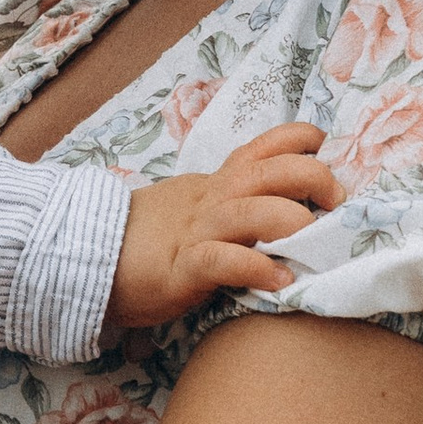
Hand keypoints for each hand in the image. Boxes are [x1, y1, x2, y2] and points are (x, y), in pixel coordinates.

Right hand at [105, 125, 341, 328]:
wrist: (86, 257)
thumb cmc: (146, 241)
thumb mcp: (193, 210)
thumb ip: (231, 207)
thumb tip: (286, 213)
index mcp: (215, 183)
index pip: (261, 148)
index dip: (298, 141)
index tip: (324, 150)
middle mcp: (210, 199)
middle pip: (267, 171)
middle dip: (312, 177)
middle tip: (336, 202)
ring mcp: (194, 231)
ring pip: (249, 210)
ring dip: (289, 220)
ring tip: (315, 240)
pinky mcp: (180, 268)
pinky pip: (221, 261)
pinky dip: (254, 268)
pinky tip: (280, 281)